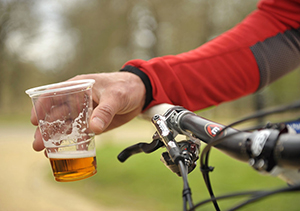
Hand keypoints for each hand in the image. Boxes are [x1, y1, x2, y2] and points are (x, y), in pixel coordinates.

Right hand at [31, 72, 145, 150]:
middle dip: (45, 130)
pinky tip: (65, 152)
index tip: (35, 121)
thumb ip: (105, 111)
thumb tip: (94, 128)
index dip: (41, 107)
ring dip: (55, 138)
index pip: (54, 94)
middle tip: (37, 145)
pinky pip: (80, 133)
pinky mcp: (93, 123)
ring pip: (65, 126)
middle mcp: (77, 100)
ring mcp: (84, 113)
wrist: (141, 94)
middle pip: (56, 115)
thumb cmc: (126, 87)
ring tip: (46, 153)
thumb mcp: (115, 96)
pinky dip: (73, 142)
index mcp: (78, 87)